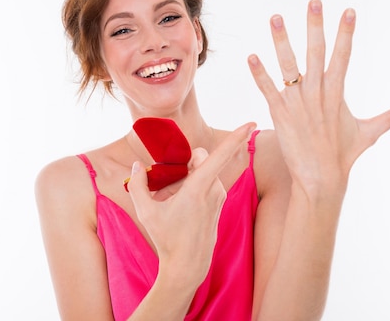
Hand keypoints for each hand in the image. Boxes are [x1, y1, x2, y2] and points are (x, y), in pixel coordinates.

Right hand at [126, 122, 254, 283]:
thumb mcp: (145, 212)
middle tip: (169, 184)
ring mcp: (219, 198)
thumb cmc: (167, 239)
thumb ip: (138, 185)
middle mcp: (214, 190)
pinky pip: (207, 184)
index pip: (221, 155)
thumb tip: (137, 166)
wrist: (187, 267)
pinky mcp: (219, 204)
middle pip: (203, 158)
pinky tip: (181, 207)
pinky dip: (194, 187)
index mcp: (198, 187)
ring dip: (189, 177)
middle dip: (187, 162)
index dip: (237, 136)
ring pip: (204, 172)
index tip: (252, 121)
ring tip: (173, 200)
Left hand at [248, 0, 389, 199]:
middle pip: (317, 53)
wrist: (322, 179)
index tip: (349, 10)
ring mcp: (298, 104)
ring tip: (275, 17)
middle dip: (315, 26)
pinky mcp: (281, 115)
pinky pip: (268, 90)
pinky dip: (259, 74)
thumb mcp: (369, 133)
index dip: (346, 33)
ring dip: (281, 41)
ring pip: (289, 66)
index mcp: (337, 94)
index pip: (343, 57)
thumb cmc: (343, 155)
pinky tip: (251, 56)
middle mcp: (318, 94)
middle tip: (313, 1)